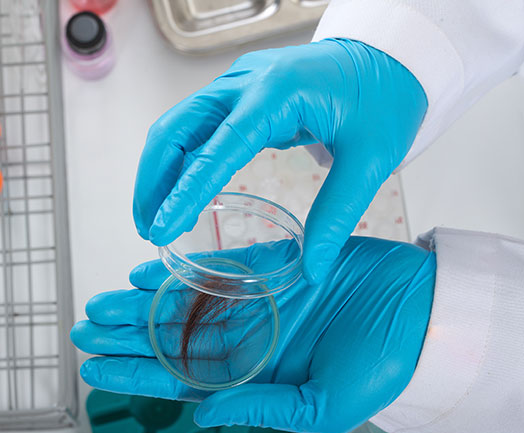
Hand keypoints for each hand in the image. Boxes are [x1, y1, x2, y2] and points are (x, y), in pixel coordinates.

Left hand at [71, 236, 434, 432]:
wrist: (424, 315)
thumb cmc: (383, 367)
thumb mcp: (323, 405)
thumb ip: (259, 407)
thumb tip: (200, 413)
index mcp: (254, 376)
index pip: (178, 379)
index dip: (134, 375)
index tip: (93, 369)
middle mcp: (247, 340)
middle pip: (171, 339)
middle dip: (125, 336)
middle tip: (82, 327)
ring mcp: (256, 302)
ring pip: (183, 304)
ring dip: (141, 303)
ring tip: (101, 301)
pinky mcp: (272, 268)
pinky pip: (217, 269)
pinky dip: (180, 271)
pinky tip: (146, 273)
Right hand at [133, 39, 426, 282]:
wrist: (388, 59)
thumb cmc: (383, 97)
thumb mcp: (370, 159)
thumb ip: (336, 214)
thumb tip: (311, 269)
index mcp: (275, 94)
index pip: (214, 148)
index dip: (183, 191)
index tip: (162, 227)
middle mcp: (244, 83)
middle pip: (174, 130)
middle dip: (152, 181)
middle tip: (148, 228)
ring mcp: (237, 85)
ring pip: (176, 127)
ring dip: (158, 171)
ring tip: (155, 216)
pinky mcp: (238, 94)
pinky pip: (195, 126)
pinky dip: (179, 160)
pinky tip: (181, 191)